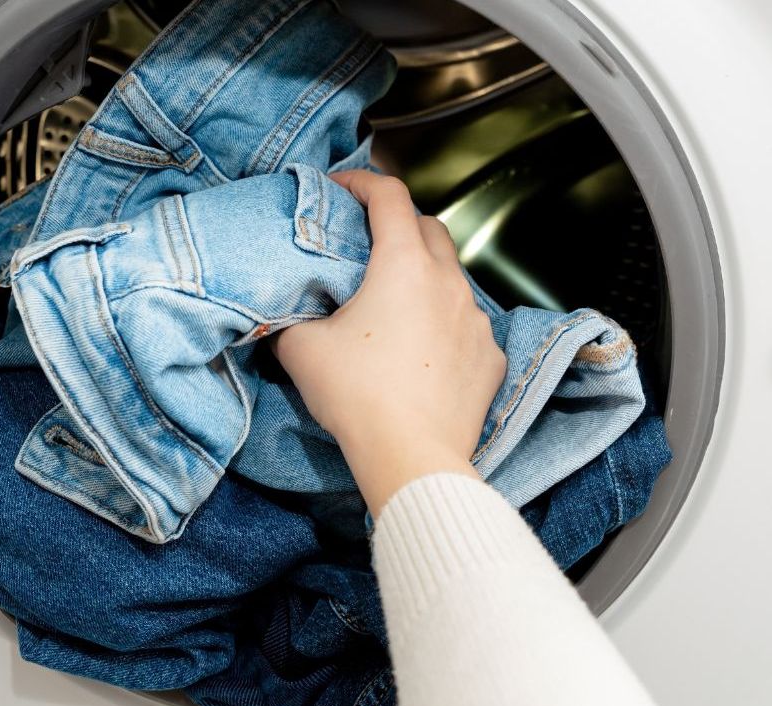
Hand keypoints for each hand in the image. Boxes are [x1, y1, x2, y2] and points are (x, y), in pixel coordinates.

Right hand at [272, 171, 505, 513]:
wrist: (411, 456)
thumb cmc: (357, 395)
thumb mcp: (301, 350)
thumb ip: (289, 320)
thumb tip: (280, 316)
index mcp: (403, 265)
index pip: (389, 197)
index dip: (362, 182)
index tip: (342, 187)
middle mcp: (448, 282)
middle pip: (429, 227)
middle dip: (399, 223)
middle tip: (367, 240)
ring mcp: (476, 320)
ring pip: (452, 277)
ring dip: (424, 276)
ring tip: (394, 301)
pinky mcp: (490, 357)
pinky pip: (467, 325)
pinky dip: (444, 323)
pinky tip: (422, 349)